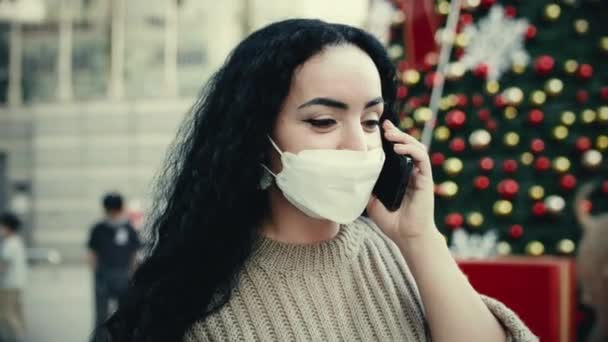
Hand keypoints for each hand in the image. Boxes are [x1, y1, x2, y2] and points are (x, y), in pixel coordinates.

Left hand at [367, 120, 437, 243]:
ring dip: (404, 138)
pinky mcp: (426, 180)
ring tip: (391, 134)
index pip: (398, 151)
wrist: (407, 237)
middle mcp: (411, 173)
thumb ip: (368, 188)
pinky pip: (422, 159)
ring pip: (416, 148)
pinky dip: (411, 150)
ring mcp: (420, 175)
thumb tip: (354, 176)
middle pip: (407, 145)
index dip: (391, 138)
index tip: (380, 128)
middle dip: (397, 132)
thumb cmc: (393, 222)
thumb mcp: (373, 202)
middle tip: (385, 125)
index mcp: (401, 176)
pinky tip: (399, 148)